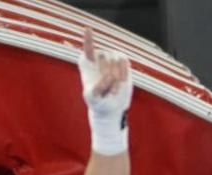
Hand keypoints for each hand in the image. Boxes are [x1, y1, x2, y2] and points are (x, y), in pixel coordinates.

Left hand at [78, 28, 131, 153]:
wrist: (111, 107)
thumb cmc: (97, 101)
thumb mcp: (92, 97)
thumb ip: (98, 86)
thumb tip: (109, 76)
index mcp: (86, 62)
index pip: (88, 48)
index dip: (88, 39)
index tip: (88, 29)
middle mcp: (99, 56)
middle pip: (105, 59)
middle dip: (108, 76)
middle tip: (107, 90)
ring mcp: (112, 58)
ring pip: (116, 62)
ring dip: (117, 79)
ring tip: (113, 90)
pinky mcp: (123, 62)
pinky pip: (125, 64)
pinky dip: (124, 75)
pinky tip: (120, 83)